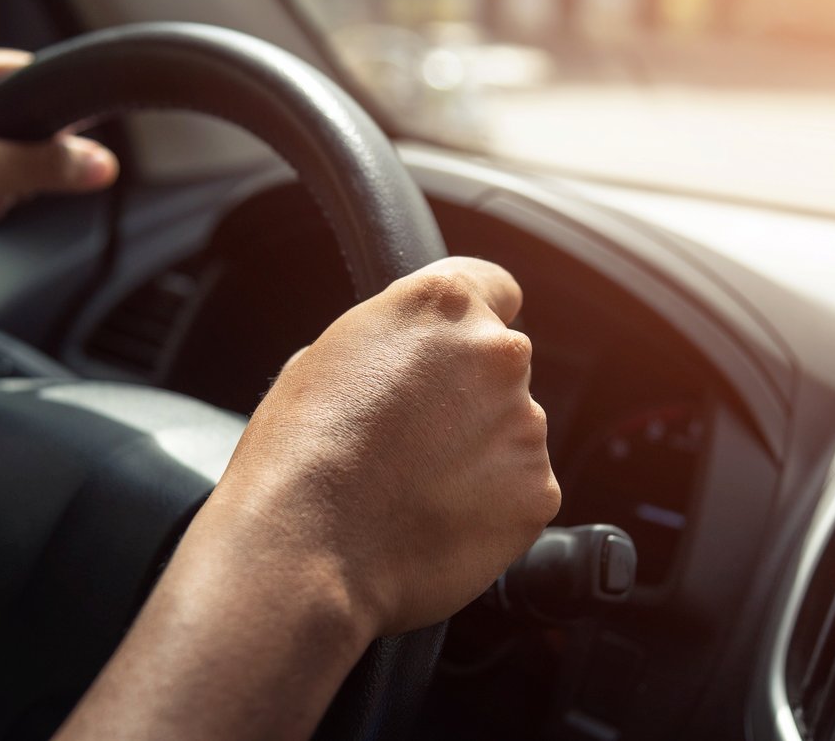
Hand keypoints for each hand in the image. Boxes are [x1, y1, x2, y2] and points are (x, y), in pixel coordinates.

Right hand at [55, 257, 558, 740]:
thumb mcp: (324, 357)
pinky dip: (491, 505)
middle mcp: (497, 353)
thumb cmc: (297, 454)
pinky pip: (521, 490)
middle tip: (414, 437)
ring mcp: (526, 425)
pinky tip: (436, 520)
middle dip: (469, 395)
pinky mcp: (536, 492)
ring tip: (414, 488)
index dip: (471, 323)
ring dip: (479, 452)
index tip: (453, 354)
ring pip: (513, 431)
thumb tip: (407, 360)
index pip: (495, 288)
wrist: (304, 547)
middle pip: (500, 365)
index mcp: (444, 304)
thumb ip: (389, 343)